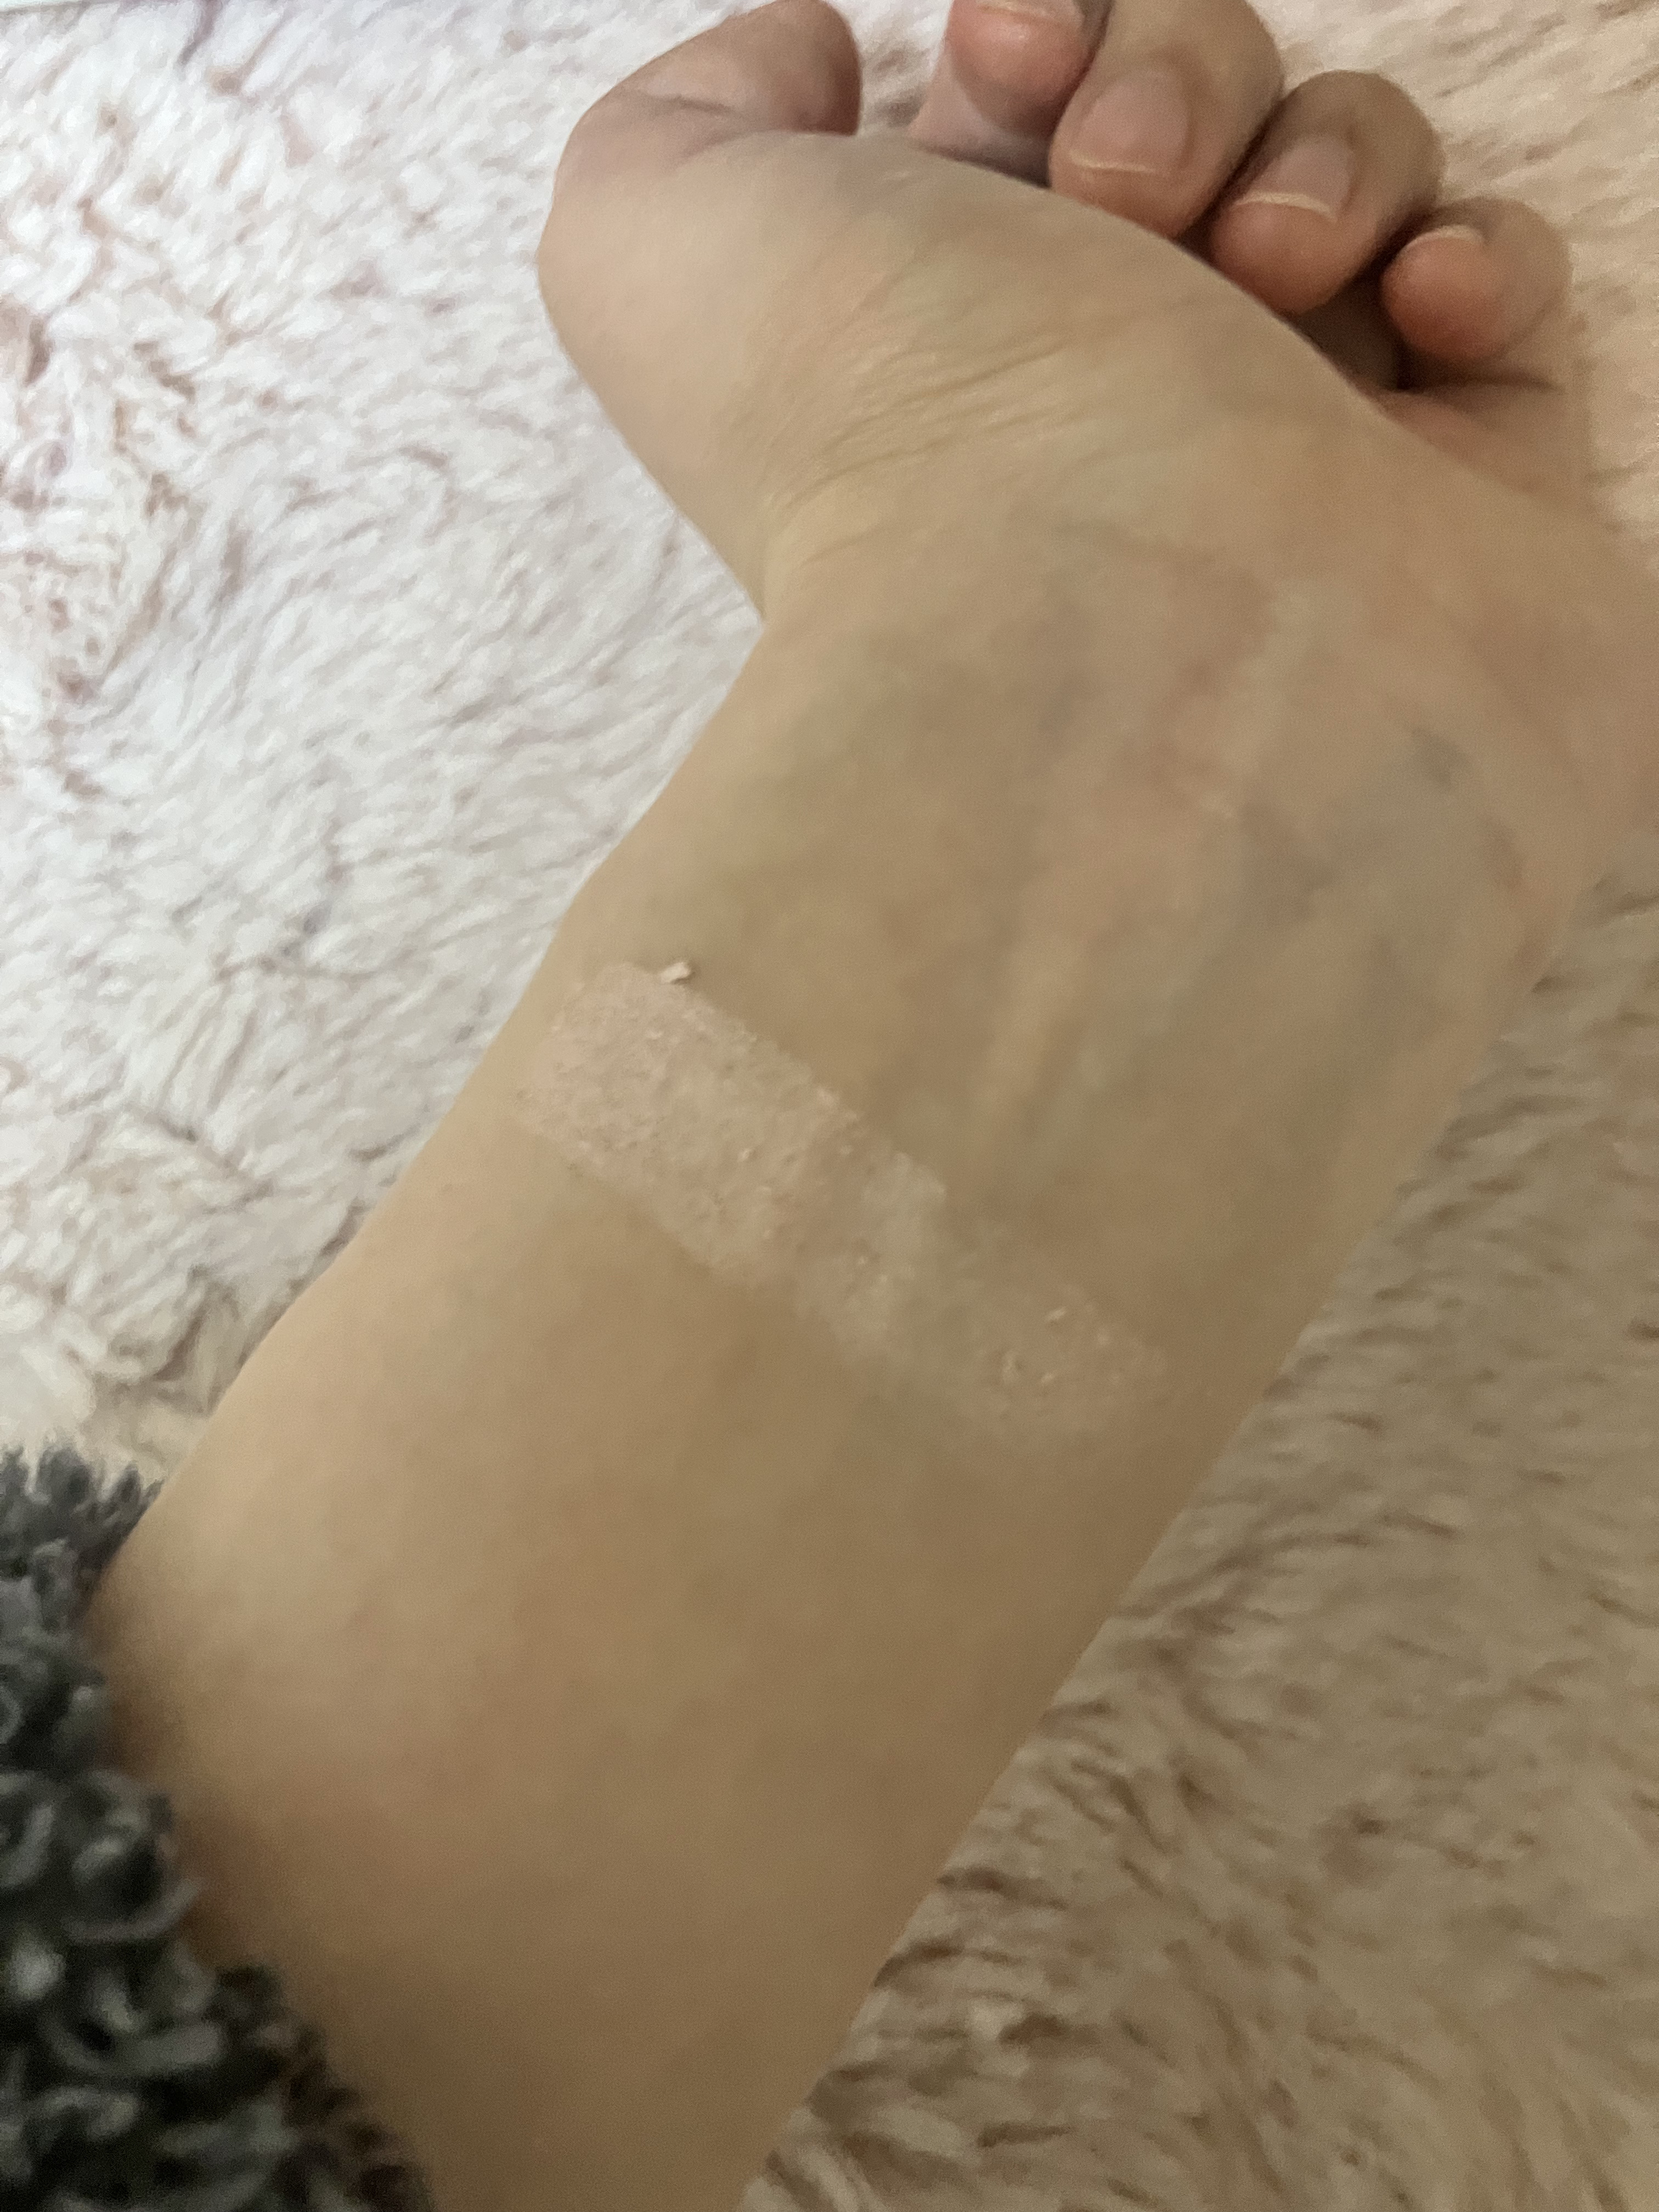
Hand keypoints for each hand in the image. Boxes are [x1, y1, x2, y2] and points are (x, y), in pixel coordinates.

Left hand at [539, 0, 1657, 875]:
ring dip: (1321, 157)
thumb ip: (695, 119)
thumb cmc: (889, 444)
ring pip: (1352, 174)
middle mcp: (1121, 397)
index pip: (1025, 113)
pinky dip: (1473, 254)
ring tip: (1261, 276)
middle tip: (1125, 193)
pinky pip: (1503, 293)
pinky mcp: (1468, 499)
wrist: (1125, 652)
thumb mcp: (651, 241)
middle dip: (1175, 74)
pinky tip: (1408, 313)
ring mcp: (1300, 449)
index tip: (1006, 62)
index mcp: (950, 335)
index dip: (1034, 29)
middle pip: (1201, 111)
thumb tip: (819, 67)